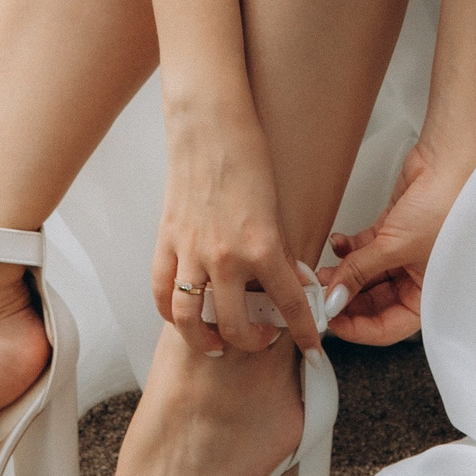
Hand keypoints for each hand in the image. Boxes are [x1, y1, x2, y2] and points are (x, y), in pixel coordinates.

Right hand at [154, 108, 321, 363]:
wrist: (209, 126)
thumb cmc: (246, 156)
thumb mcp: (276, 207)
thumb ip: (281, 252)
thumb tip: (294, 282)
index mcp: (262, 246)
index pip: (289, 304)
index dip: (304, 332)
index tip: (313, 349)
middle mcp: (225, 257)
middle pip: (235, 327)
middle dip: (253, 342)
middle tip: (263, 337)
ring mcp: (191, 252)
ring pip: (189, 320)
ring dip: (204, 340)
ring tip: (216, 344)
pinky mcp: (166, 242)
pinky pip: (162, 292)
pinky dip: (170, 313)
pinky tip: (183, 317)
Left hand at [324, 140, 463, 347]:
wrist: (447, 162)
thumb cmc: (444, 205)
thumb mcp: (395, 246)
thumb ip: (359, 273)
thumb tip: (333, 298)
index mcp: (428, 296)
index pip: (388, 327)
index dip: (358, 328)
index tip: (330, 320)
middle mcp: (417, 279)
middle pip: (373, 302)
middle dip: (345, 298)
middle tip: (319, 297)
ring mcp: (403, 255)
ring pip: (365, 275)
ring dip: (342, 273)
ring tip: (321, 271)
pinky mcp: (392, 232)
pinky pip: (364, 249)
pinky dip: (348, 248)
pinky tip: (337, 243)